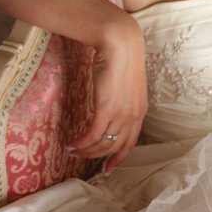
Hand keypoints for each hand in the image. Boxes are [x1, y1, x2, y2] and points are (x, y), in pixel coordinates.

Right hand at [67, 16, 147, 172]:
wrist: (121, 43)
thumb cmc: (124, 58)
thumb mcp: (129, 84)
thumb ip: (123, 99)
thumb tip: (113, 106)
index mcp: (140, 110)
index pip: (131, 142)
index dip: (119, 157)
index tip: (108, 167)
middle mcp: (133, 116)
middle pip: (115, 146)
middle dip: (97, 156)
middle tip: (81, 157)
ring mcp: (121, 113)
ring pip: (102, 143)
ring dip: (86, 150)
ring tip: (72, 150)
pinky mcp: (106, 108)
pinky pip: (92, 135)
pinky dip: (81, 143)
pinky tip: (70, 144)